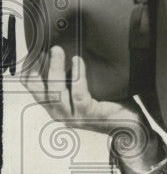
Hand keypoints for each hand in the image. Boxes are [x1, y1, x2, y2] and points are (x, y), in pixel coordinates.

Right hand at [21, 46, 162, 173]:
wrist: (130, 126)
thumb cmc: (107, 104)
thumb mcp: (84, 91)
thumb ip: (71, 79)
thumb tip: (64, 51)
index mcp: (56, 108)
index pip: (35, 92)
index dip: (28, 75)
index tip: (29, 56)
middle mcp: (60, 115)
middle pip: (41, 92)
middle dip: (39, 68)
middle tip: (46, 48)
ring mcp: (73, 117)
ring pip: (57, 93)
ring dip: (55, 69)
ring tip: (57, 50)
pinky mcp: (88, 116)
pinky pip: (78, 93)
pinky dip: (77, 75)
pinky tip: (78, 61)